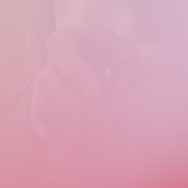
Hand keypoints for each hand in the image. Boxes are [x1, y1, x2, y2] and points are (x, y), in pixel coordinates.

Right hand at [30, 24, 159, 165]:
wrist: (117, 90)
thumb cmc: (126, 65)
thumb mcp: (135, 54)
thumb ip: (145, 56)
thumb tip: (142, 56)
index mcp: (70, 40)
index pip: (59, 46)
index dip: (73, 70)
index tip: (97, 90)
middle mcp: (50, 65)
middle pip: (46, 82)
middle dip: (74, 105)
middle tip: (106, 120)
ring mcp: (42, 93)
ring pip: (43, 109)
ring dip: (72, 126)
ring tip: (104, 135)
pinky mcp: (43, 118)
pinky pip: (46, 132)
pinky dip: (68, 142)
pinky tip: (94, 147)